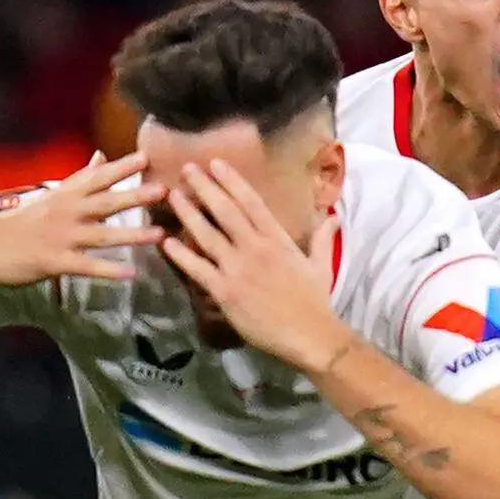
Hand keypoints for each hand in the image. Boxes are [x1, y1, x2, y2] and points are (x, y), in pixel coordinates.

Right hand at [0, 152, 161, 289]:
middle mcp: (66, 212)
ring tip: (159, 235)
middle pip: (105, 202)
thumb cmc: (21, 220)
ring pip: (101, 235)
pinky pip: (86, 266)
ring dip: (131, 235)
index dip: (121, 167)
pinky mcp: (54, 261)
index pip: (97, 177)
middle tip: (163, 190)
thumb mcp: (53, 195)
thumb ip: (81, 178)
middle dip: (134, 196)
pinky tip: (130, 273)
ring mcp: (60, 237)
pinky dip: (108, 270)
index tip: (146, 157)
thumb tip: (101, 155)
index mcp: (66, 195)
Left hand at [158, 157, 347, 371]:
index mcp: (278, 240)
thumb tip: (333, 217)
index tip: (216, 163)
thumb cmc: (315, 301)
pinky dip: (180, 254)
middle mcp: (255, 248)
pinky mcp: (225, 291)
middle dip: (205, 187)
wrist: (310, 335)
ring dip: (188, 213)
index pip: (251, 203)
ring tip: (174, 195)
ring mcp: (237, 269)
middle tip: (187, 168)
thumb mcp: (322, 265)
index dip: (232, 181)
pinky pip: (197, 268)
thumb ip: (322, 238)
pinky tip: (166, 241)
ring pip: (207, 234)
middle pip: (225, 211)